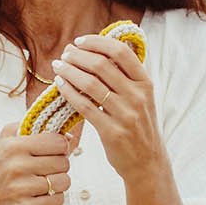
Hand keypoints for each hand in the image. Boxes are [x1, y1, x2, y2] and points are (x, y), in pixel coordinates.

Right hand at [0, 121, 79, 204]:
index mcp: (14, 146)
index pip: (57, 142)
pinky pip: (57, 200)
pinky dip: (52, 200)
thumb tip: (68, 135)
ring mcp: (21, 189)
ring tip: (43, 185)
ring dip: (57, 185)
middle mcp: (17, 166)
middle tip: (45, 171)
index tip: (52, 154)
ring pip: (63, 182)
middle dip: (59, 168)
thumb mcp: (5, 140)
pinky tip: (40, 198)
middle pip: (63, 163)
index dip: (60, 148)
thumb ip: (32, 129)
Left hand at [51, 32, 164, 183]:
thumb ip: (125, 77)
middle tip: (64, 54)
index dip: (97, 42)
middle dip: (78, 55)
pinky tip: (60, 85)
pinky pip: (85, 106)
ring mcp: (125, 115)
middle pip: (102, 65)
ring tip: (58, 66)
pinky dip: (69, 92)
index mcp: (145, 83)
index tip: (79, 41)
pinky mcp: (112, 132)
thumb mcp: (141, 99)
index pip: (120, 52)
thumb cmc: (139, 127)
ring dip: (69, 71)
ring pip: (90, 84)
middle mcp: (137, 96)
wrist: (147, 163)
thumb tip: (99, 52)